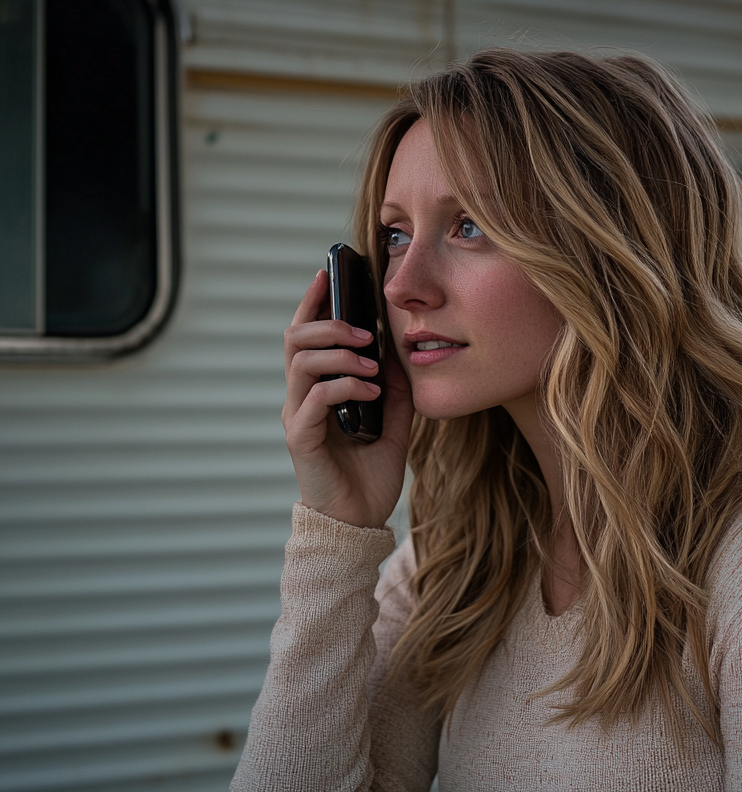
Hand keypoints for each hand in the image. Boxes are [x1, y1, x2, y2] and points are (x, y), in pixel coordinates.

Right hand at [282, 269, 413, 527]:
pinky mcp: (302, 437)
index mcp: (319, 387)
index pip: (307, 334)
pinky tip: (370, 392)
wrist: (362, 518)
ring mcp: (299, 415)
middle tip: (364, 330)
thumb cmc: (372, 469)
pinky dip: (344, 386)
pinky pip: (315, 398)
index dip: (313, 301)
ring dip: (339, 354)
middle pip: (295, 339)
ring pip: (301, 362)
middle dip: (328, 323)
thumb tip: (396, 348)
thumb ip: (393, 384)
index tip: (329, 273)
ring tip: (370, 364)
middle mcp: (302, 396)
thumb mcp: (394, 417)